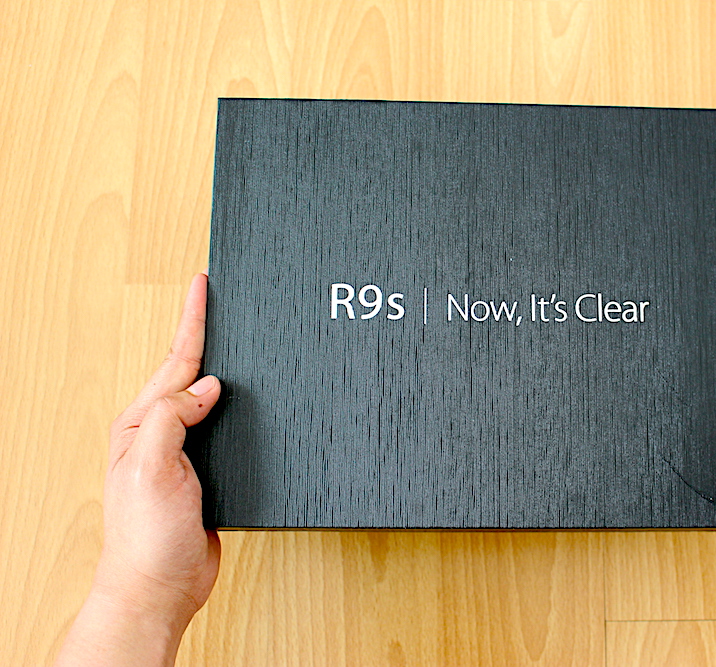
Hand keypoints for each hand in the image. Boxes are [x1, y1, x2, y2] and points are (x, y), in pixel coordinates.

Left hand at [56, 271, 221, 665]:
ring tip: (236, 337)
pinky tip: (248, 400)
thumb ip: (174, 417)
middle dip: (205, 333)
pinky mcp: (205, 472)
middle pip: (188, 371)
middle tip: (220, 298)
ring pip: (208, 398)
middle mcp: (159, 432)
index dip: (192, 321)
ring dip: (223, 367)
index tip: (203, 286)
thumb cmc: (146, 536)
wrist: (161, 587)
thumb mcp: (151, 467)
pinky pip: (223, 428)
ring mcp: (182, 452)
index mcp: (141, 424)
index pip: (174, 361)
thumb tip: (207, 386)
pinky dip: (238, 407)